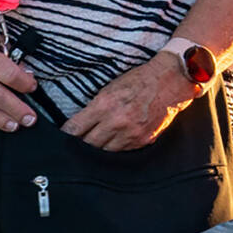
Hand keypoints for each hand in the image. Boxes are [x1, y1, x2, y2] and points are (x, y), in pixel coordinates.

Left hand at [62, 54, 196, 150]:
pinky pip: (121, 152)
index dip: (66, 136)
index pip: (75, 128)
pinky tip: (113, 142)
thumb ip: (95, 107)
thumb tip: (78, 125)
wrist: (171, 80)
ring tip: (94, 145)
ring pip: (103, 152)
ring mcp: (130, 133)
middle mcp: (116, 121)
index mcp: (105, 104)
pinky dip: (115, 148)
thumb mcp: (111, 87)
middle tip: (74, 146)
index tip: (62, 139)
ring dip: (98, 149)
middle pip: (87, 144)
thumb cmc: (140, 80)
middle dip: (80, 145)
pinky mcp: (142, 140)